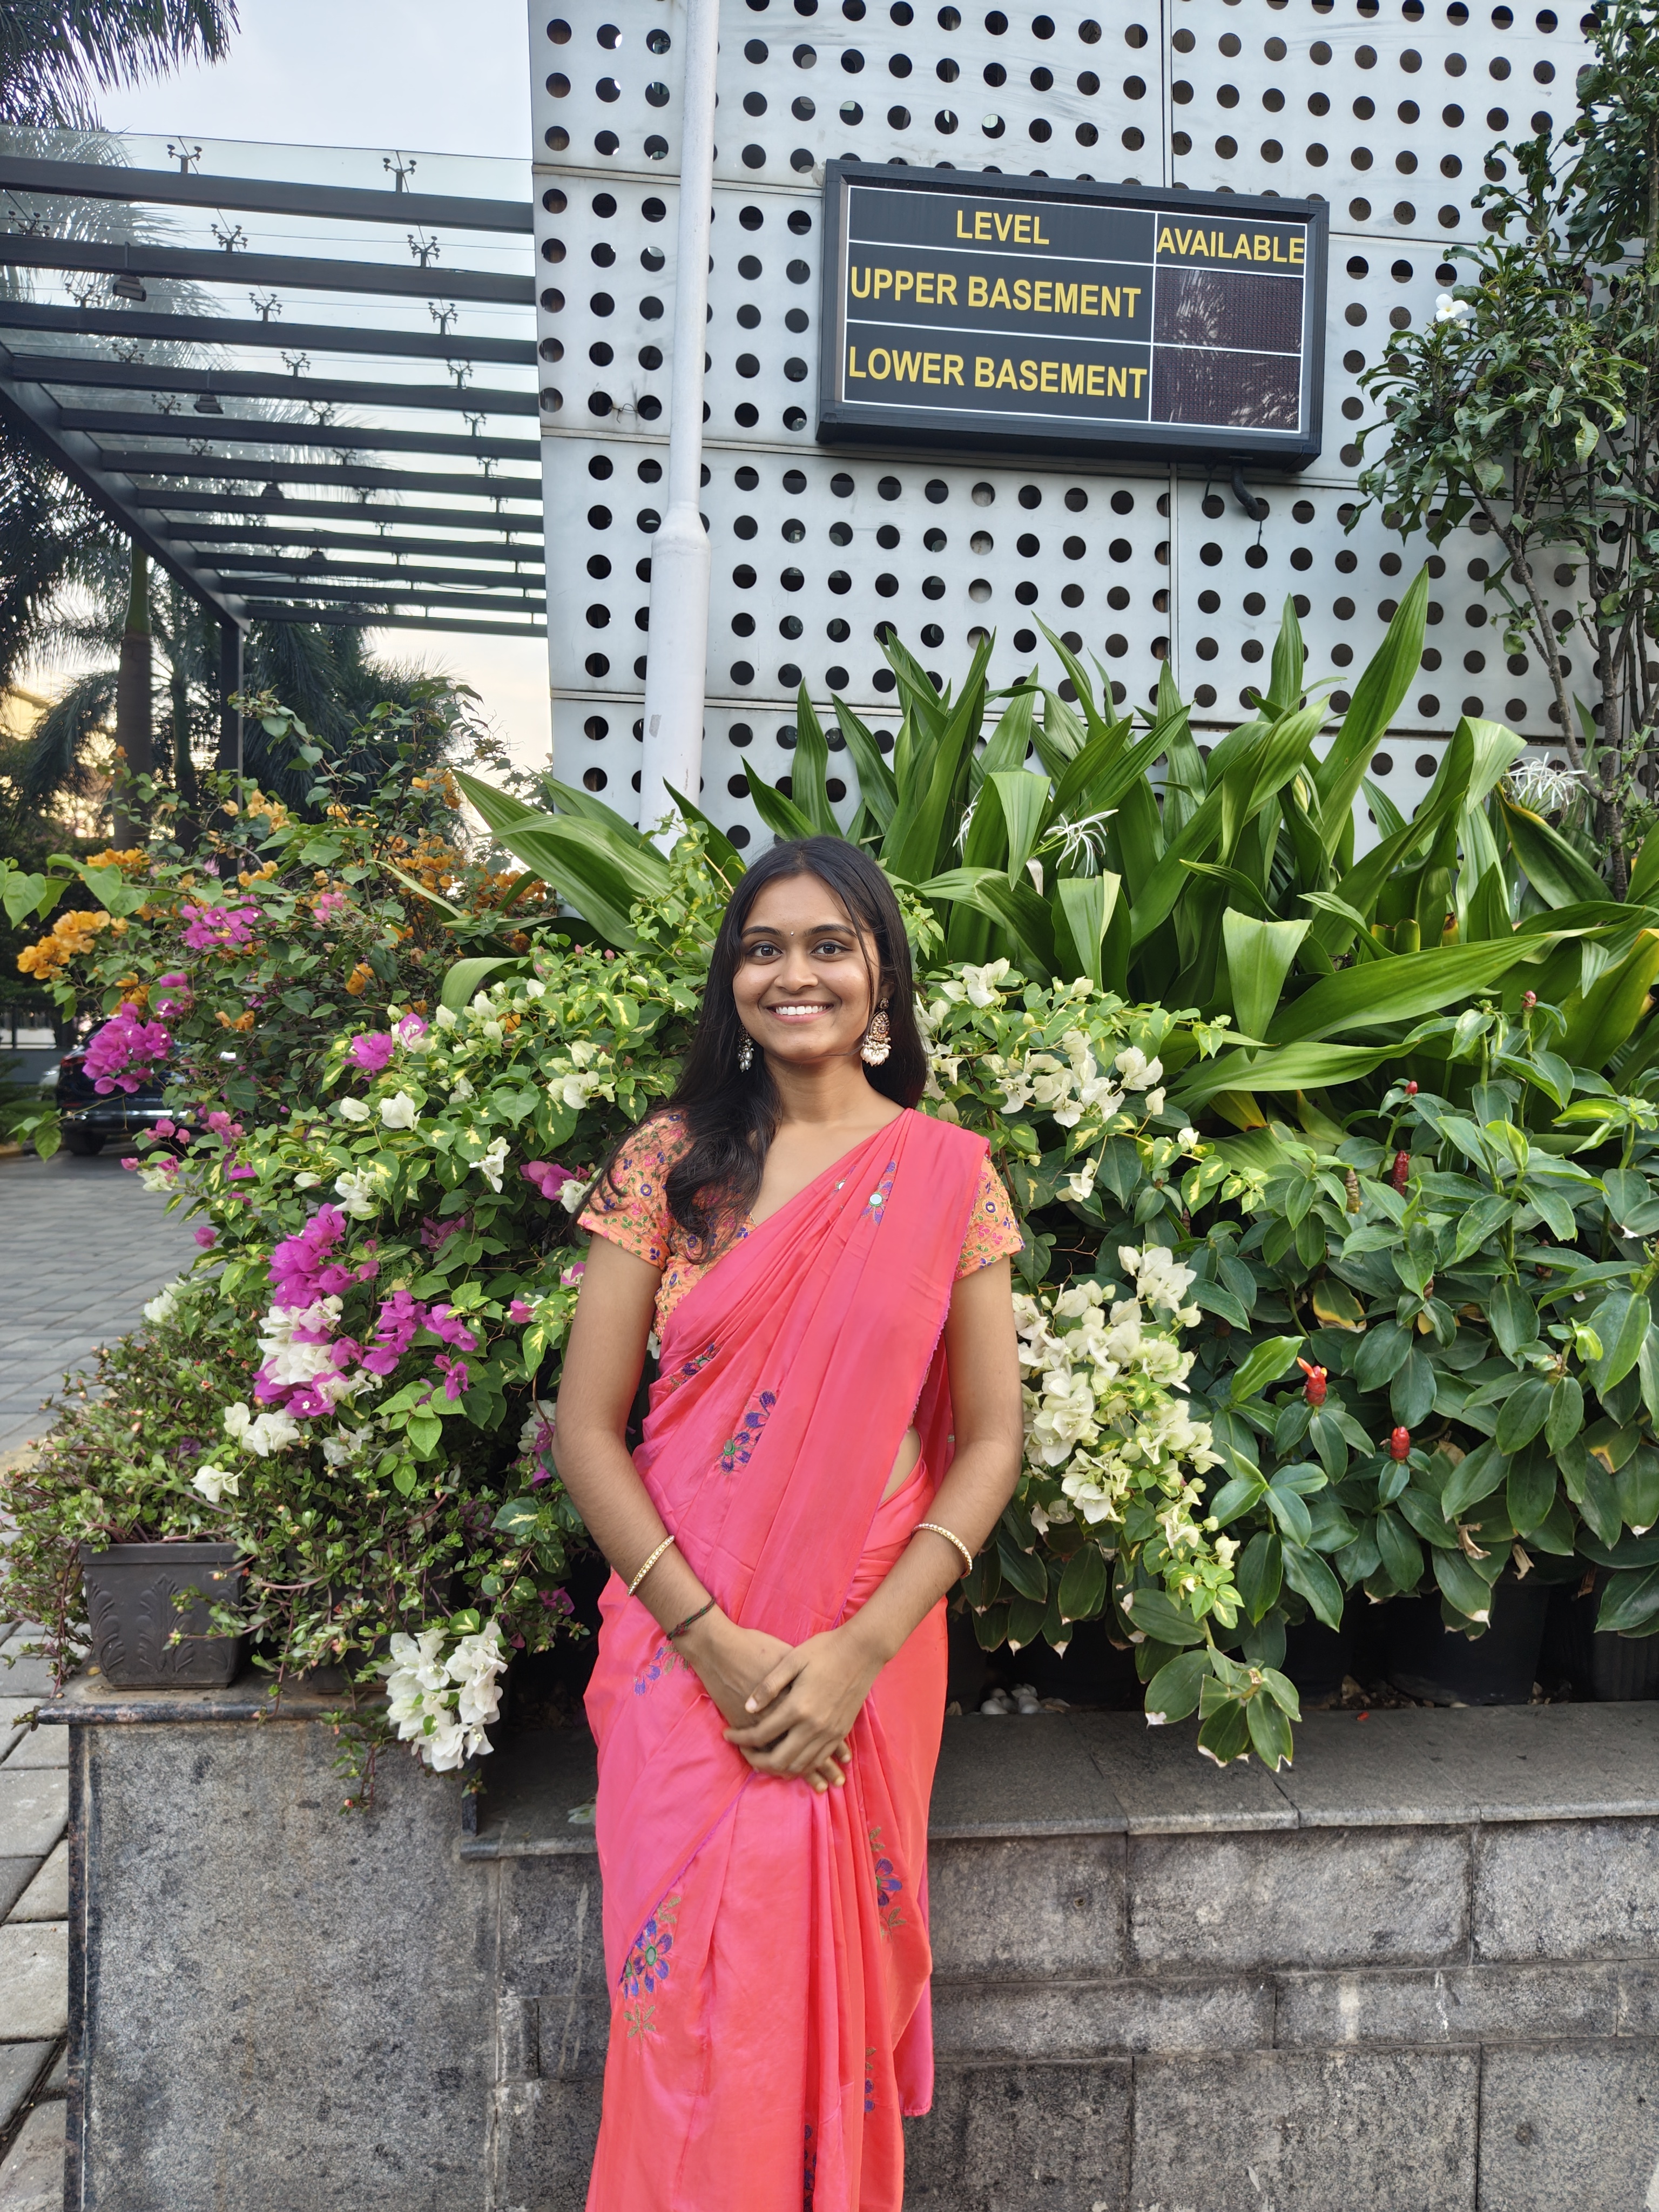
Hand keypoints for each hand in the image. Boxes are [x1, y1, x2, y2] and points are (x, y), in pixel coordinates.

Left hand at [680, 1612, 849, 1792]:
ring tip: (762, 1758)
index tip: (727, 1735)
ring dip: (778, 1768)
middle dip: (756, 1760)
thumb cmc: (825, 1649)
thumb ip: (768, 1686)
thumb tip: (747, 1708)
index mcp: (797, 1707)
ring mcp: (830, 1733)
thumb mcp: (792, 1660)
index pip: (761, 1735)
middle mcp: (814, 1726)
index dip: (740, 1738)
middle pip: (779, 1760)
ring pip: (799, 1766)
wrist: (863, 1650)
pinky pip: (818, 1760)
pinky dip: (801, 1766)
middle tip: (743, 1751)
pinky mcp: (841, 1733)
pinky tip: (790, 1759)